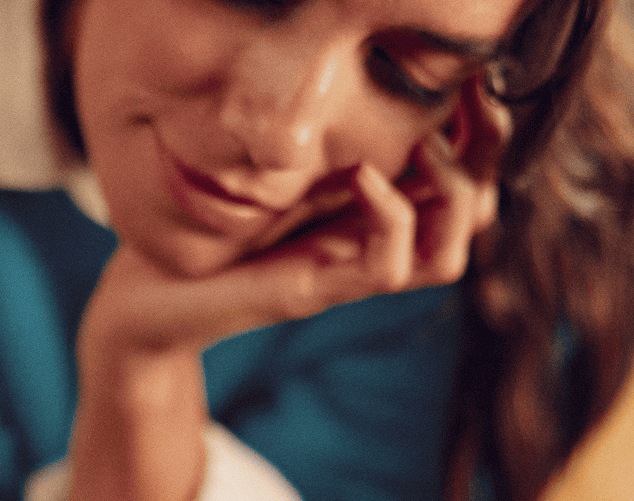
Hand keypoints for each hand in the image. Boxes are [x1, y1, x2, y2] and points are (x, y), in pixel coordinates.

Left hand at [83, 78, 510, 352]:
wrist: (145, 299)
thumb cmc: (200, 230)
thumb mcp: (268, 165)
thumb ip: (313, 137)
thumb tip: (344, 68)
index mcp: (368, 211)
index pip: (465, 176)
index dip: (483, 127)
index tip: (472, 73)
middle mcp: (369, 243)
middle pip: (477, 211)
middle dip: (488, 151)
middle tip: (469, 98)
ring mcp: (346, 272)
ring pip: (450, 250)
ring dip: (456, 192)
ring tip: (425, 145)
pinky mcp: (316, 291)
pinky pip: (390, 267)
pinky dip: (392, 217)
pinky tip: (361, 175)